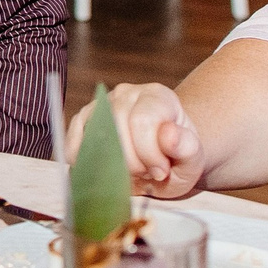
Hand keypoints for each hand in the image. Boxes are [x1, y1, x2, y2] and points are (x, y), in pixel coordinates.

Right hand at [65, 81, 207, 197]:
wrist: (164, 157)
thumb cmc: (178, 157)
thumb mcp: (194, 158)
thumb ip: (187, 148)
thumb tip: (168, 135)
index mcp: (157, 96)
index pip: (142, 121)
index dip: (150, 154)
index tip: (161, 172)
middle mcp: (127, 93)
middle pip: (115, 127)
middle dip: (131, 162)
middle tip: (145, 173)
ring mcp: (101, 104)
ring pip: (92, 135)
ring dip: (109, 163)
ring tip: (129, 171)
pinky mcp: (82, 120)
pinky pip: (73, 141)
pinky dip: (83, 161)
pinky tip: (103, 170)